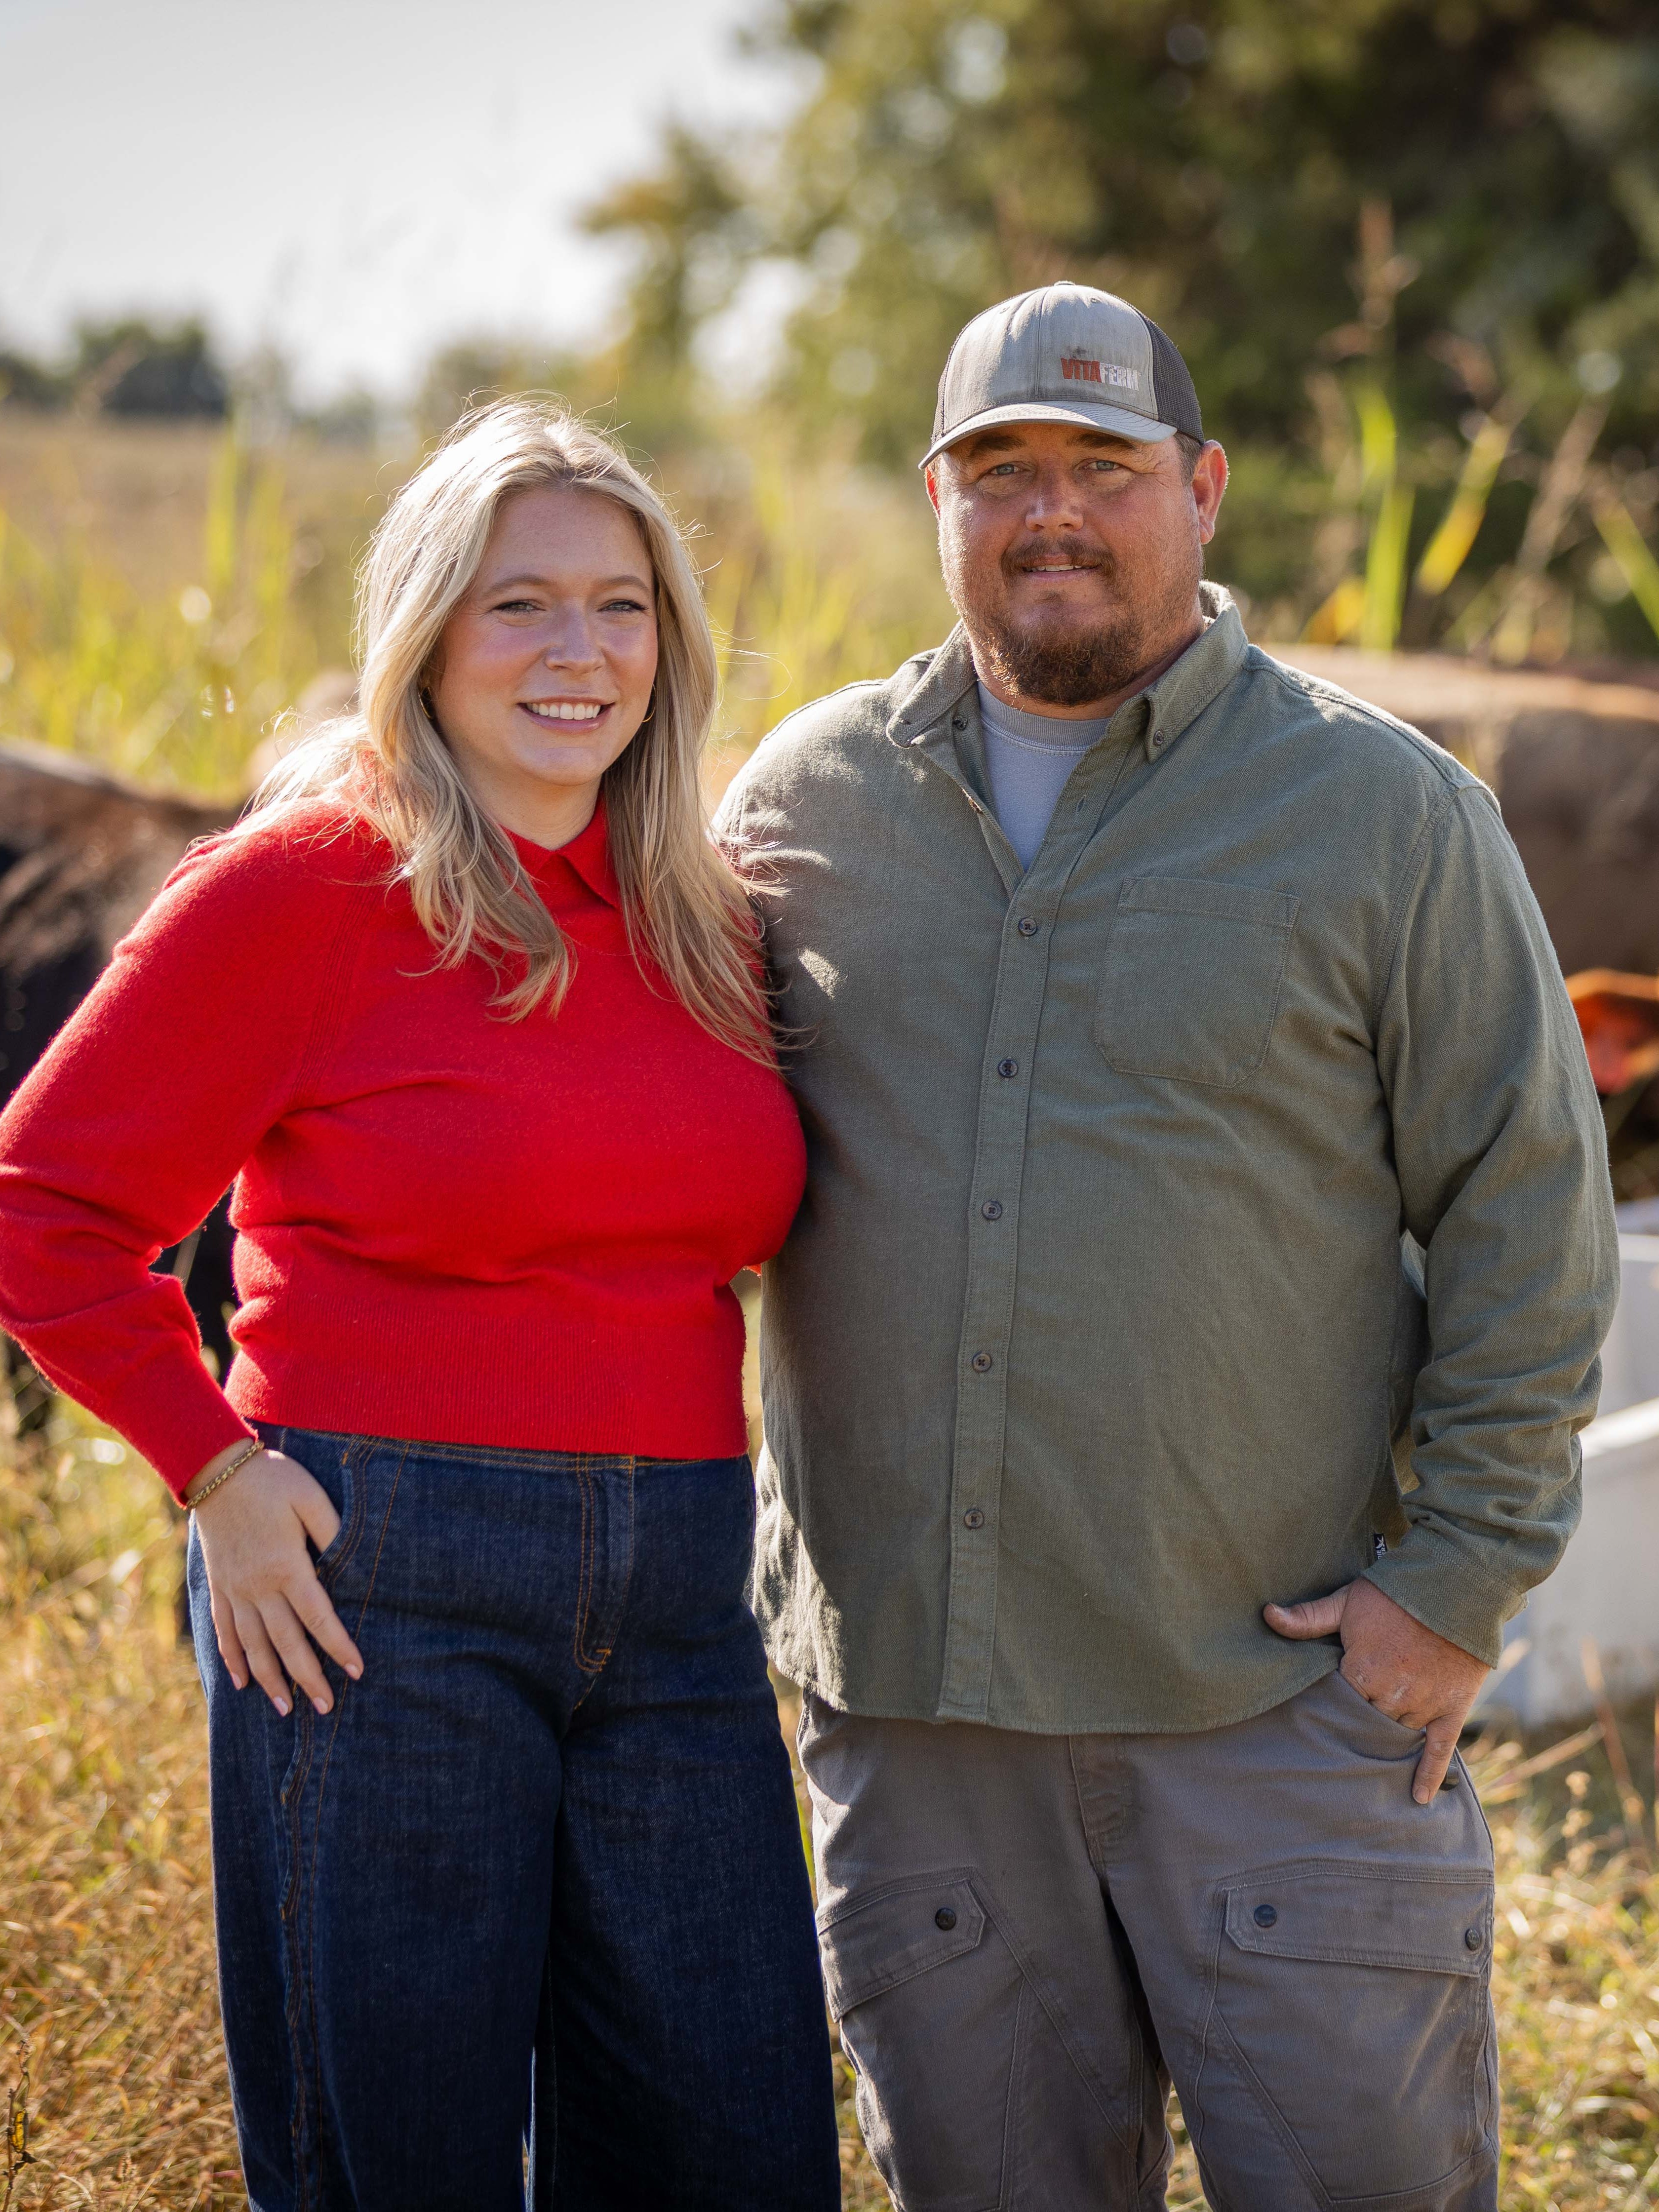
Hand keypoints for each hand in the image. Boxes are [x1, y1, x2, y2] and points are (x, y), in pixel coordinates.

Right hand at [187, 1444, 363, 1715]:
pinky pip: (224, 1631)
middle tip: (325, 1709)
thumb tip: (351, 1562)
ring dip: (270, 1680)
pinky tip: (241, 1682)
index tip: (356, 1672)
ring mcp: (235, 1590)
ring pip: (253, 1646)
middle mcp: (258, 1587)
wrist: (216, 1470)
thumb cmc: (272, 1480)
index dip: (338, 1647)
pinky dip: (232, 1659)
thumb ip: (332, 1533)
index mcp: (287, 1567)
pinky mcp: (218, 1585)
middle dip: (307, 1678)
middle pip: (286, 1643)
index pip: (318, 1619)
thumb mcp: (311, 1498)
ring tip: (285, 1708)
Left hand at [1264, 1578, 1488, 1804]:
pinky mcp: (1452, 1710)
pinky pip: (1439, 1750)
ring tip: (1368, 1759)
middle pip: (1366, 1723)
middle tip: (1343, 1736)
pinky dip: (1429, 1774)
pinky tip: (1418, 1799)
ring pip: (1397, 1736)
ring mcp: (1424, 1706)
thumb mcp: (1345, 1601)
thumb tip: (1266, 1614)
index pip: (1338, 1702)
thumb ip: (1308, 1617)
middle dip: (1355, 1726)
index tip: (1322, 1710)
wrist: (1453, 1588)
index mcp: (1362, 1673)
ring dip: (1385, 1745)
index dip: (1331, 1704)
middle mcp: (1392, 1697)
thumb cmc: (1394, 1593)